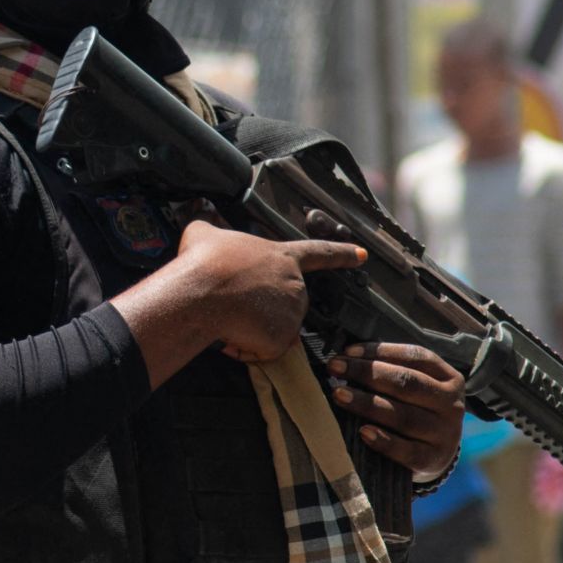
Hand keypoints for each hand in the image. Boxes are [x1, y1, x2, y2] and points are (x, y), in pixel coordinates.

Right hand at [172, 219, 365, 362]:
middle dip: (259, 309)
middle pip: (284, 302)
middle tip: (229, 302)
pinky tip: (230, 333)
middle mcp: (294, 284)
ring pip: (271, 329)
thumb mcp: (204, 233)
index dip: (342, 254)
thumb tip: (200, 212)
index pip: (320, 252)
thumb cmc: (204, 263)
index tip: (362, 255)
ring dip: (249, 328)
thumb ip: (210, 226)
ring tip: (226, 315)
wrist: (201, 292)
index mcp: (282, 257)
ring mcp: (291, 312)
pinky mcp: (282, 339)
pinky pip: (263, 350)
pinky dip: (245, 347)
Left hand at [326, 342, 464, 479]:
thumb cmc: (417, 411)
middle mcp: (451, 404)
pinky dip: (384, 441)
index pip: (415, 356)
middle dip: (367, 373)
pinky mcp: (433, 459)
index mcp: (448, 378)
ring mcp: (445, 433)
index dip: (380, 351)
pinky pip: (407, 451)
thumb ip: (393, 371)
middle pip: (407, 383)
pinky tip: (363, 432)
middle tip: (335, 368)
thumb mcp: (417, 389)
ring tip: (339, 394)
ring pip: (404, 416)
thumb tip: (349, 356)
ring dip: (368, 404)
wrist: (436, 456)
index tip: (348, 351)